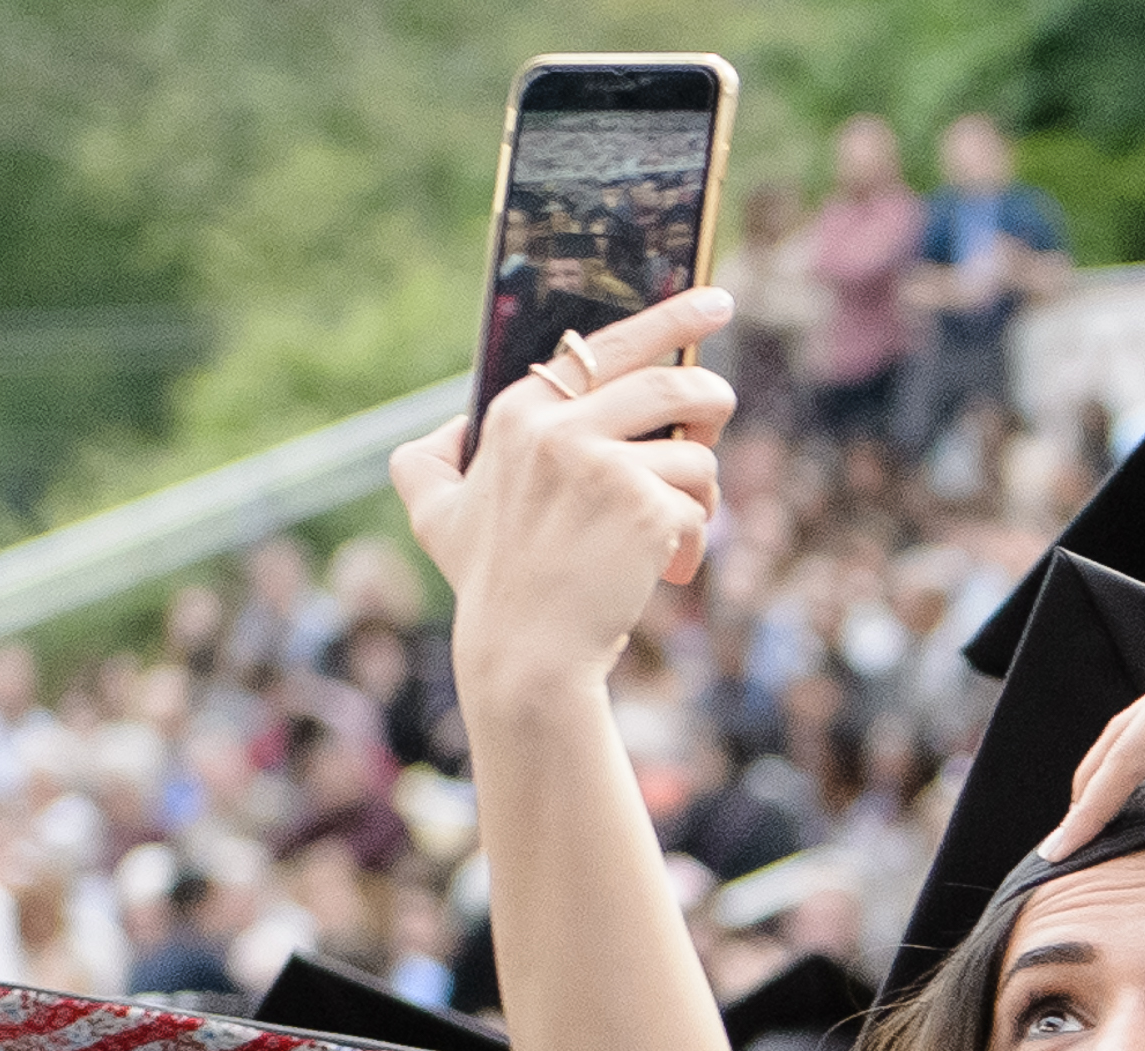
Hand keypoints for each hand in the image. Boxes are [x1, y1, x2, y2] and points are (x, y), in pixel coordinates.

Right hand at [395, 289, 736, 703]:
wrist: (525, 654)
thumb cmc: (488, 586)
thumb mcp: (433, 515)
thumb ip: (426, 461)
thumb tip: (446, 429)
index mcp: (519, 413)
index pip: (608, 346)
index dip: (673, 318)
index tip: (718, 301)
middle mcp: (558, 427)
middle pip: (674, 385)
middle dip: (711, 401)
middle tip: (716, 418)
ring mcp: (603, 464)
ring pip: (696, 455)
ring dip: (697, 496)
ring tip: (668, 535)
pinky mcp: (644, 506)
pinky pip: (700, 507)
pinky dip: (693, 544)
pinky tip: (668, 574)